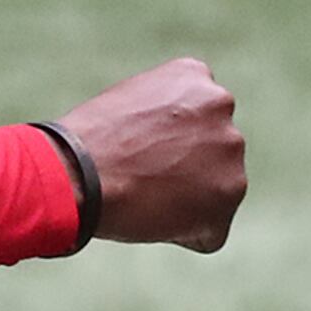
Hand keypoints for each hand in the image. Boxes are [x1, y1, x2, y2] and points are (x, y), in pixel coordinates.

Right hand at [59, 58, 245, 251]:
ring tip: (146, 197)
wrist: (79, 173)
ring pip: (216, 187)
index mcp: (194, 76)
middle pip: (211, 149)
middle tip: (144, 177)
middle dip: (186, 167)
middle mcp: (221, 105)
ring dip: (188, 200)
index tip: (142, 152)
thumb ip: (163, 116)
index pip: (196, 115)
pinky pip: (211, 227)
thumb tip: (172, 144)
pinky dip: (188, 233)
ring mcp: (230, 149)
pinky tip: (155, 220)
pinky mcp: (230, 192)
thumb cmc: (88, 143)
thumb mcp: (128, 103)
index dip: (168, 141)